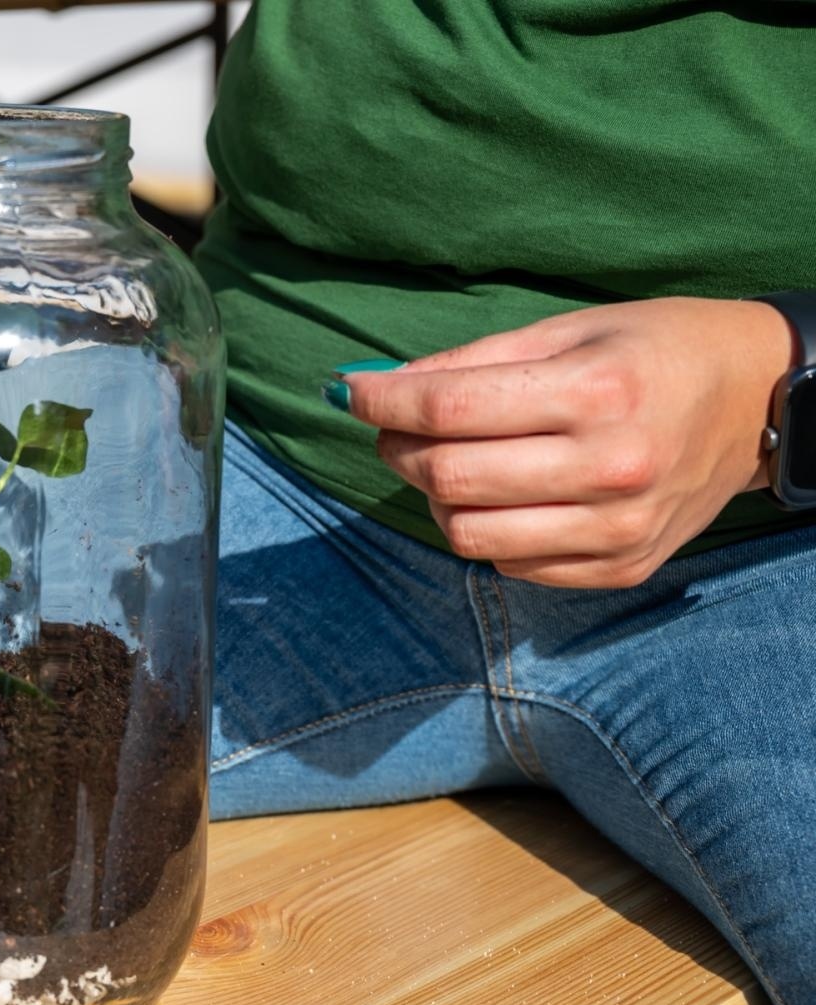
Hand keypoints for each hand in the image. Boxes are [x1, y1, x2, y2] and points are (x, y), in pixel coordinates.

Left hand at [341, 297, 796, 587]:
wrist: (757, 401)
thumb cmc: (653, 350)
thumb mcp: (569, 330)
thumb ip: (471, 362)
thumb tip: (378, 386)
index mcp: (597, 393)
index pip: (450, 409)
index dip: (382, 401)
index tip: (351, 392)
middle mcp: (611, 468)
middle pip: (449, 479)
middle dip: (400, 450)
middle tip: (397, 427)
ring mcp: (618, 529)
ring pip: (468, 535)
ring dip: (435, 499)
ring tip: (450, 463)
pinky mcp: (621, 569)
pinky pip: (511, 566)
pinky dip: (489, 532)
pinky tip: (507, 495)